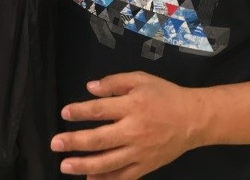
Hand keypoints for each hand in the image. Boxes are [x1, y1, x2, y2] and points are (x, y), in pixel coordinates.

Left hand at [50, 71, 200, 178]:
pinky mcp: (146, 166)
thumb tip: (90, 88)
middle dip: (75, 142)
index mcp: (133, 106)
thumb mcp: (141, 79)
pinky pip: (123, 177)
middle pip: (99, 139)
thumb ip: (115, 82)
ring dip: (84, 165)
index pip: (100, 110)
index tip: (64, 112)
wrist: (193, 119)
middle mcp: (134, 131)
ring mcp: (140, 152)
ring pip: (108, 162)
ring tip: (65, 166)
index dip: (80, 111)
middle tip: (55, 143)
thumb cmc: (164, 95)